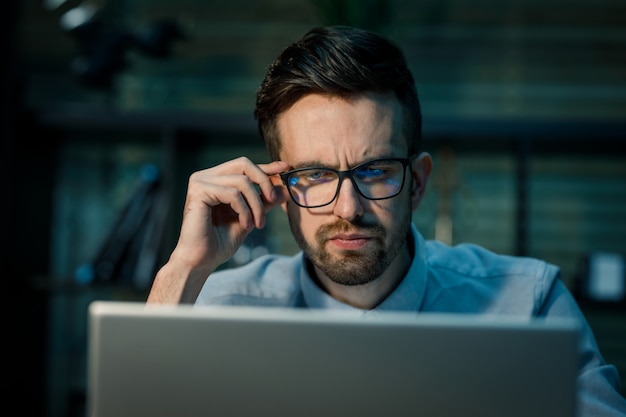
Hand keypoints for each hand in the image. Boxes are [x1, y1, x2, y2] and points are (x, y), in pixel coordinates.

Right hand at [148, 157, 288, 303]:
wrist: (202, 260)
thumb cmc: (220, 242)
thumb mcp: (249, 217)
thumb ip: (264, 202)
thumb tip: (285, 190)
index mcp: (215, 180)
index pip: (244, 166)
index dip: (265, 166)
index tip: (285, 168)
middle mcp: (205, 177)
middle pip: (243, 164)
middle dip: (264, 182)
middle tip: (274, 200)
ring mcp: (200, 182)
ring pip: (242, 182)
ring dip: (256, 205)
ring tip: (257, 224)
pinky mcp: (199, 191)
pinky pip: (233, 194)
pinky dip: (244, 210)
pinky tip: (245, 225)